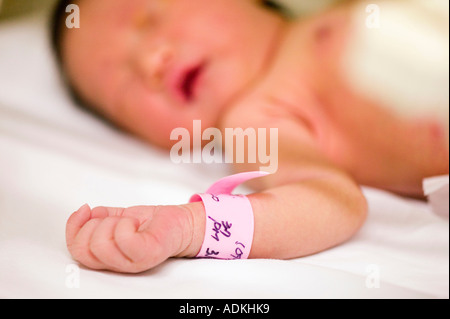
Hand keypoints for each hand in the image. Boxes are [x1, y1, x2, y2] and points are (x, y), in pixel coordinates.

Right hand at [66, 203, 203, 272]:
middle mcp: (118, 264)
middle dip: (93, 225)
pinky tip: (136, 223)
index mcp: (108, 257)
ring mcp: (133, 262)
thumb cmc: (152, 223)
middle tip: (114, 219)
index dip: (73, 228)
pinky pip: (124, 238)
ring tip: (128, 221)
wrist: (181, 223)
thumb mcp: (118, 216)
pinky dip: (126, 223)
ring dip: (111, 223)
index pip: (76, 251)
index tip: (84, 210)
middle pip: (85, 249)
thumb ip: (98, 217)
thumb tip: (82, 213)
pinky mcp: (147, 253)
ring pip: (101, 244)